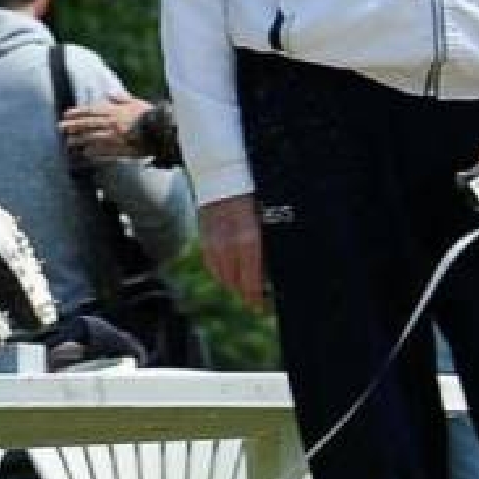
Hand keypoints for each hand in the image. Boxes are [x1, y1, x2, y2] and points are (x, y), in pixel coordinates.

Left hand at [60, 94, 150, 162]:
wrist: (161, 131)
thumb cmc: (149, 115)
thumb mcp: (135, 102)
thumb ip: (121, 98)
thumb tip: (110, 93)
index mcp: (114, 111)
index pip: (91, 110)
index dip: (77, 112)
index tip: (66, 114)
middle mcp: (111, 123)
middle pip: (88, 124)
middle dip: (73, 126)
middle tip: (60, 128)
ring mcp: (114, 137)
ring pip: (92, 138)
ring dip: (79, 139)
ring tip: (69, 141)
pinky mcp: (120, 149)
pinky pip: (104, 151)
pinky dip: (94, 152)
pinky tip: (86, 153)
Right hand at [198, 193, 264, 307]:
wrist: (222, 171)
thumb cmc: (252, 192)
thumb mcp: (267, 218)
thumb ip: (268, 245)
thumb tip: (273, 269)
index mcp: (248, 240)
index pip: (251, 281)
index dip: (256, 298)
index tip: (262, 307)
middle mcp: (228, 244)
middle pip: (235, 282)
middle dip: (246, 294)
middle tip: (258, 301)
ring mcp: (213, 241)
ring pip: (222, 275)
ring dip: (234, 285)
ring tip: (245, 289)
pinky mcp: (204, 237)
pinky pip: (212, 264)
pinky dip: (221, 273)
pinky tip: (229, 274)